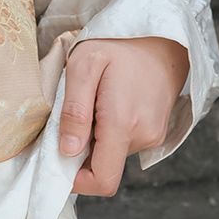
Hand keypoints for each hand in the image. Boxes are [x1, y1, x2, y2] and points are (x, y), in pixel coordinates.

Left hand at [59, 36, 188, 196]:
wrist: (160, 36)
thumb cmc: (118, 45)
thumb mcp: (84, 65)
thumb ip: (75, 110)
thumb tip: (68, 151)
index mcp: (123, 123)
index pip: (103, 180)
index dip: (76, 181)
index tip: (57, 162)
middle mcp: (143, 136)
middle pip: (104, 166)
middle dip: (81, 151)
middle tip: (72, 117)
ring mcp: (153, 136)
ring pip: (113, 154)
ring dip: (95, 139)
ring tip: (92, 103)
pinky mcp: (156, 132)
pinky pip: (124, 144)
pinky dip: (109, 132)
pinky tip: (107, 104)